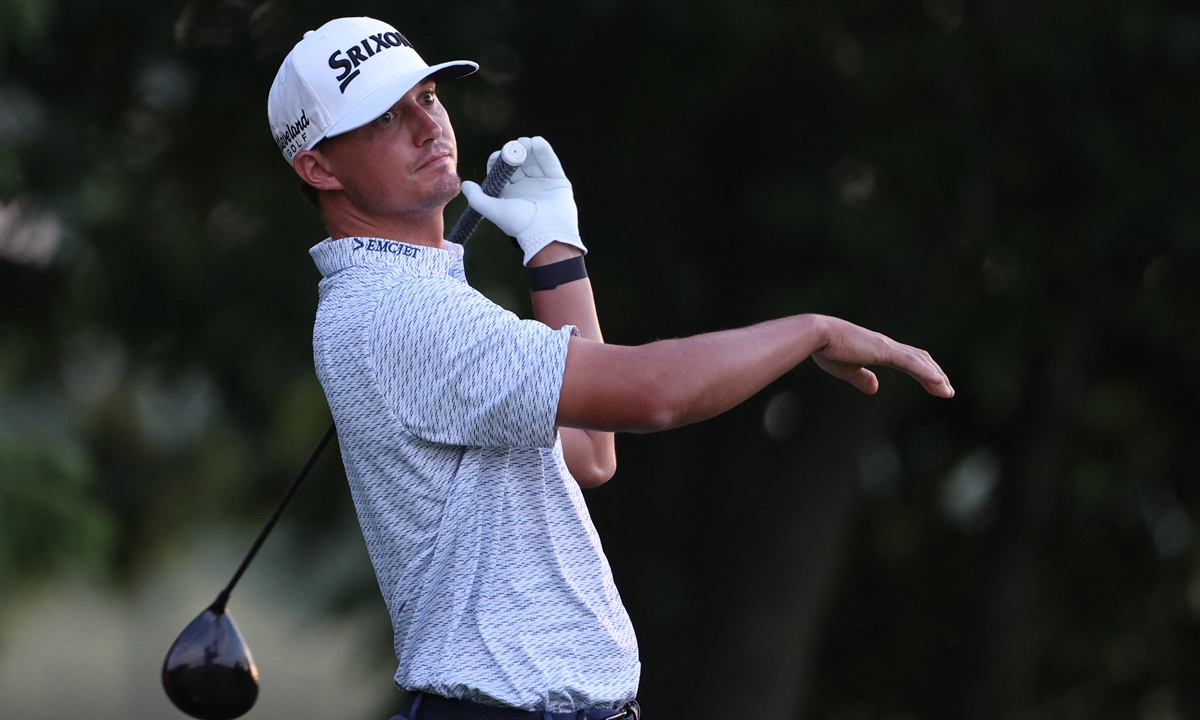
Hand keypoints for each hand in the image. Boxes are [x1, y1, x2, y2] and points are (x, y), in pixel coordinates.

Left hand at [459, 136, 586, 265]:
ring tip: (525, 143)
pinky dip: (544, 150)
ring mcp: (542, 182)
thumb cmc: (519, 224)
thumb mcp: (493, 211)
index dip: (498, 160)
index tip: (498, 156)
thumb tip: (465, 184)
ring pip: (534, 159)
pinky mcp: (557, 180)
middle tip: (514, 147)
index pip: (501, 170)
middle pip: (517, 161)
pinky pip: (550, 162)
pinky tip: (537, 142)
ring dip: (529, 147)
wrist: (546, 233)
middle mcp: (525, 186)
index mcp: (509, 192)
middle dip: (514, 151)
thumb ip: (477, 199)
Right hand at [811, 316, 953, 397]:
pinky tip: (938, 381)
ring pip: (919, 361)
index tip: (935, 386)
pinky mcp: (883, 350)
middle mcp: (887, 345)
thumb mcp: (847, 370)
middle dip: (935, 374)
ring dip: (936, 376)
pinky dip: (926, 372)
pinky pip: (911, 362)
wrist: (817, 335)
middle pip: (920, 359)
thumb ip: (862, 379)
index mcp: (878, 349)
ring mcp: (887, 346)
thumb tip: (875, 389)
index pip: (909, 360)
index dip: (924, 373)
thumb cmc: (826, 350)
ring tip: (947, 392)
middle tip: (947, 391)